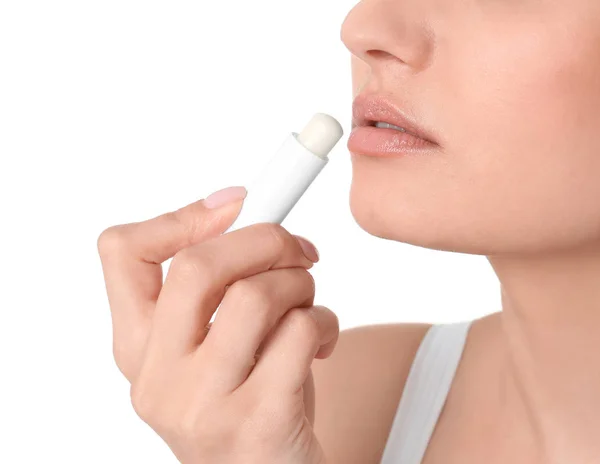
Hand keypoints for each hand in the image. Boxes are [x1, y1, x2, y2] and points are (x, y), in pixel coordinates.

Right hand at [97, 187, 339, 463]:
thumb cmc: (246, 402)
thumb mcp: (211, 345)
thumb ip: (214, 287)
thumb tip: (239, 209)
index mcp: (137, 349)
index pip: (122, 253)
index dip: (181, 217)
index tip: (231, 207)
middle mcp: (158, 378)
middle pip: (197, 267)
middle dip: (263, 240)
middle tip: (295, 248)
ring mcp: (204, 404)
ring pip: (257, 296)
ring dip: (300, 282)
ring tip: (307, 300)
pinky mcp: (259, 421)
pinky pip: (299, 332)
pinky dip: (324, 321)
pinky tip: (321, 340)